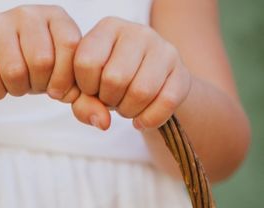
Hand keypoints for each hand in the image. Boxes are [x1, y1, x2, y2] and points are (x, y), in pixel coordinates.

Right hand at [0, 5, 89, 103]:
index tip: (57, 89)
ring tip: (17, 83)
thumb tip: (103, 123)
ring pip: (14, 70)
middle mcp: (29, 14)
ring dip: (16, 89)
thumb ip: (86, 101)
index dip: (65, 79)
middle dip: (38, 85)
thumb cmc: (34, 70)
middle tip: (33, 84)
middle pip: (42, 61)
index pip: (70, 49)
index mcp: (56, 18)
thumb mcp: (63, 82)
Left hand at [72, 17, 191, 129]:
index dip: (86, 87)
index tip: (93, 90)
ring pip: (141, 92)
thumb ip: (83, 105)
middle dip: (109, 101)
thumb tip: (102, 122)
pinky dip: (150, 119)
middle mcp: (138, 32)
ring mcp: (163, 49)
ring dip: (129, 111)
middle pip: (115, 78)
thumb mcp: (88, 90)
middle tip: (113, 100)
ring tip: (127, 106)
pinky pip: (166, 102)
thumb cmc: (110, 84)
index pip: (87, 61)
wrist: (148, 85)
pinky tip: (142, 119)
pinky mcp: (182, 72)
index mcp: (109, 28)